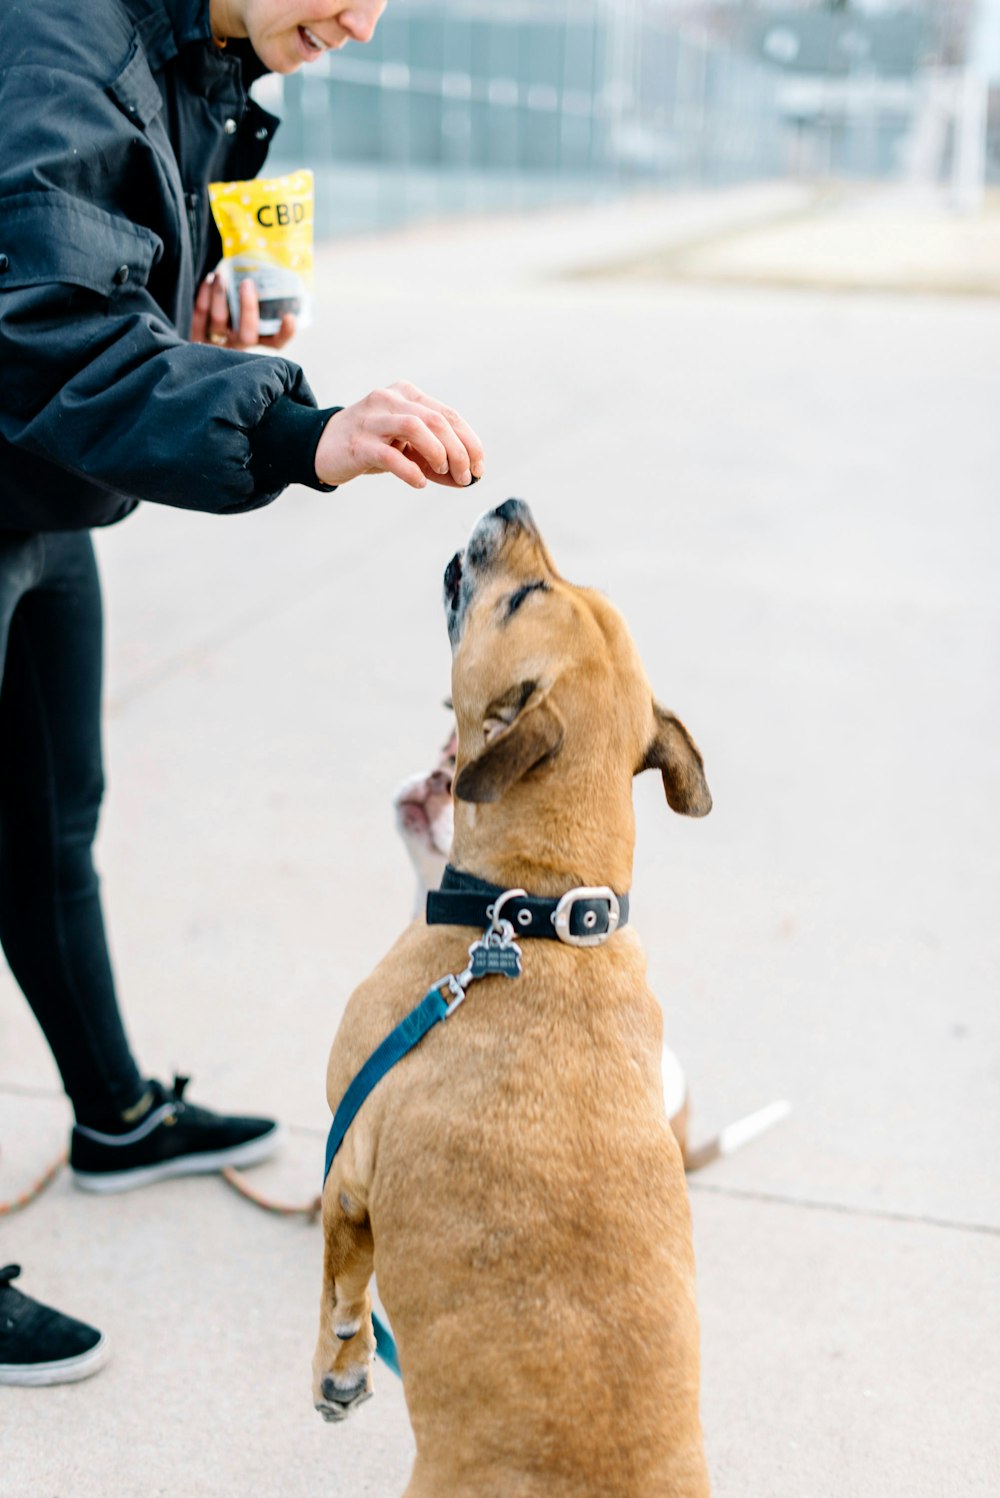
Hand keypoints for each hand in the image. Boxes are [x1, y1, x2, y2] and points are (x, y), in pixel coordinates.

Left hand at [190, 273, 295, 349]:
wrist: (189, 337)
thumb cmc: (227, 307)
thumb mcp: (242, 305)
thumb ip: (254, 293)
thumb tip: (261, 268)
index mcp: (255, 341)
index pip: (275, 343)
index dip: (284, 334)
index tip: (289, 317)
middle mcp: (237, 347)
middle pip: (247, 336)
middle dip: (248, 308)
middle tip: (247, 283)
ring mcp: (216, 345)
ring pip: (220, 323)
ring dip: (221, 296)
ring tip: (222, 276)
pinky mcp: (195, 337)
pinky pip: (199, 317)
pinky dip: (204, 296)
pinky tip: (208, 281)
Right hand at [314, 381, 484, 489]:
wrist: (322, 447)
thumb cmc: (370, 446)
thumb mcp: (405, 447)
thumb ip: (434, 459)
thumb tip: (467, 479)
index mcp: (407, 394)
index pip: (449, 415)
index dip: (470, 442)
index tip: (480, 468)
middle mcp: (390, 400)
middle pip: (436, 420)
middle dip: (459, 451)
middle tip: (466, 477)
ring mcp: (372, 419)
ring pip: (415, 427)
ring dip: (438, 452)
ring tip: (443, 472)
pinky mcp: (358, 443)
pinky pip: (389, 454)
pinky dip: (410, 470)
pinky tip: (420, 482)